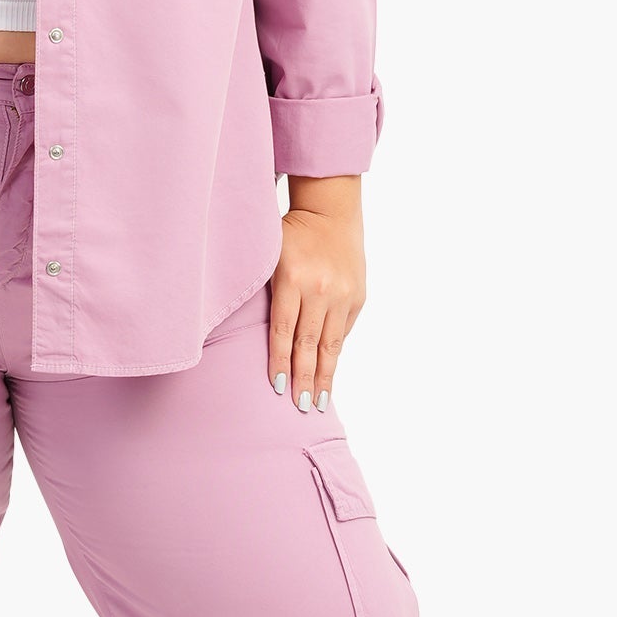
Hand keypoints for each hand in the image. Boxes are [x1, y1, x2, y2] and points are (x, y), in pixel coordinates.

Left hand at [269, 178, 364, 411]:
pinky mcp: (358, 295)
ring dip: (325, 374)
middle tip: (300, 406)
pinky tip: (330, 372)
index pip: (283, 331)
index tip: (278, 388)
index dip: (280, 361)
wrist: (331, 210)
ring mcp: (343, 293)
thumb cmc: (290, 234)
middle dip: (304, 377)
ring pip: (331, 342)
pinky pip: (344, 330)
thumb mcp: (270, 256)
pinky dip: (335, 352)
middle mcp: (321, 289)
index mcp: (292, 279)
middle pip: (309, 343)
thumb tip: (258, 334)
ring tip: (320, 401)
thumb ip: (266, 292)